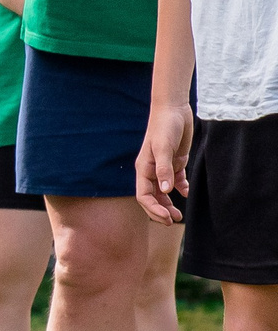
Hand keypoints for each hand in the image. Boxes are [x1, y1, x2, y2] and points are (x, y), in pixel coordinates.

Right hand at [133, 99, 192, 224]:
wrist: (173, 110)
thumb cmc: (165, 126)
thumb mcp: (163, 147)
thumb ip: (164, 169)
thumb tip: (165, 190)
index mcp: (144, 168)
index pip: (144, 195)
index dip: (153, 209)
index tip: (167, 218)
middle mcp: (151, 170)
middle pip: (152, 197)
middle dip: (160, 211)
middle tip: (173, 221)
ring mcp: (163, 166)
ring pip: (163, 192)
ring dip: (169, 204)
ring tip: (179, 215)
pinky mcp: (175, 162)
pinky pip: (175, 180)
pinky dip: (180, 188)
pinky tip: (186, 192)